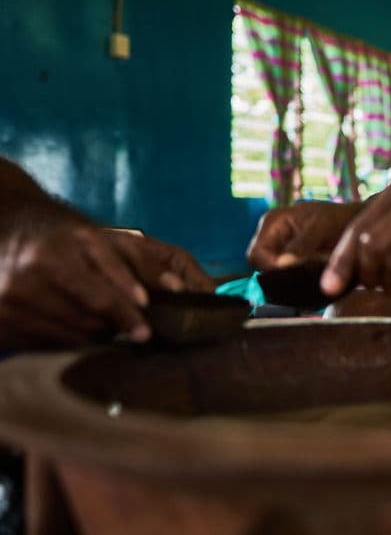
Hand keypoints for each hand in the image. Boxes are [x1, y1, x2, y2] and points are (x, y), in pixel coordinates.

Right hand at [0, 222, 212, 348]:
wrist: (10, 227)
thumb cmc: (72, 236)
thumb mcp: (112, 239)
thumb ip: (151, 265)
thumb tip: (191, 290)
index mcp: (70, 243)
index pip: (103, 291)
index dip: (125, 313)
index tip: (144, 331)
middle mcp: (38, 267)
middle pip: (89, 317)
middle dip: (116, 325)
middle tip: (137, 330)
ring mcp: (12, 294)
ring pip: (70, 334)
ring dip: (95, 335)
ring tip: (106, 323)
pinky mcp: (0, 317)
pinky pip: (45, 343)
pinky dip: (67, 339)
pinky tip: (74, 324)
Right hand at [246, 201, 362, 271]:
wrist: (358, 226)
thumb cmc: (340, 219)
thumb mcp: (322, 227)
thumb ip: (302, 245)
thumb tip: (281, 264)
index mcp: (272, 222)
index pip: (256, 255)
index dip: (271, 269)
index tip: (294, 275)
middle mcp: (271, 237)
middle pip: (261, 268)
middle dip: (281, 276)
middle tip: (306, 277)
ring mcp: (280, 251)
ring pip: (273, 276)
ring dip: (290, 280)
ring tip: (313, 276)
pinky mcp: (291, 263)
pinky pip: (286, 279)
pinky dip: (297, 281)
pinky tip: (314, 279)